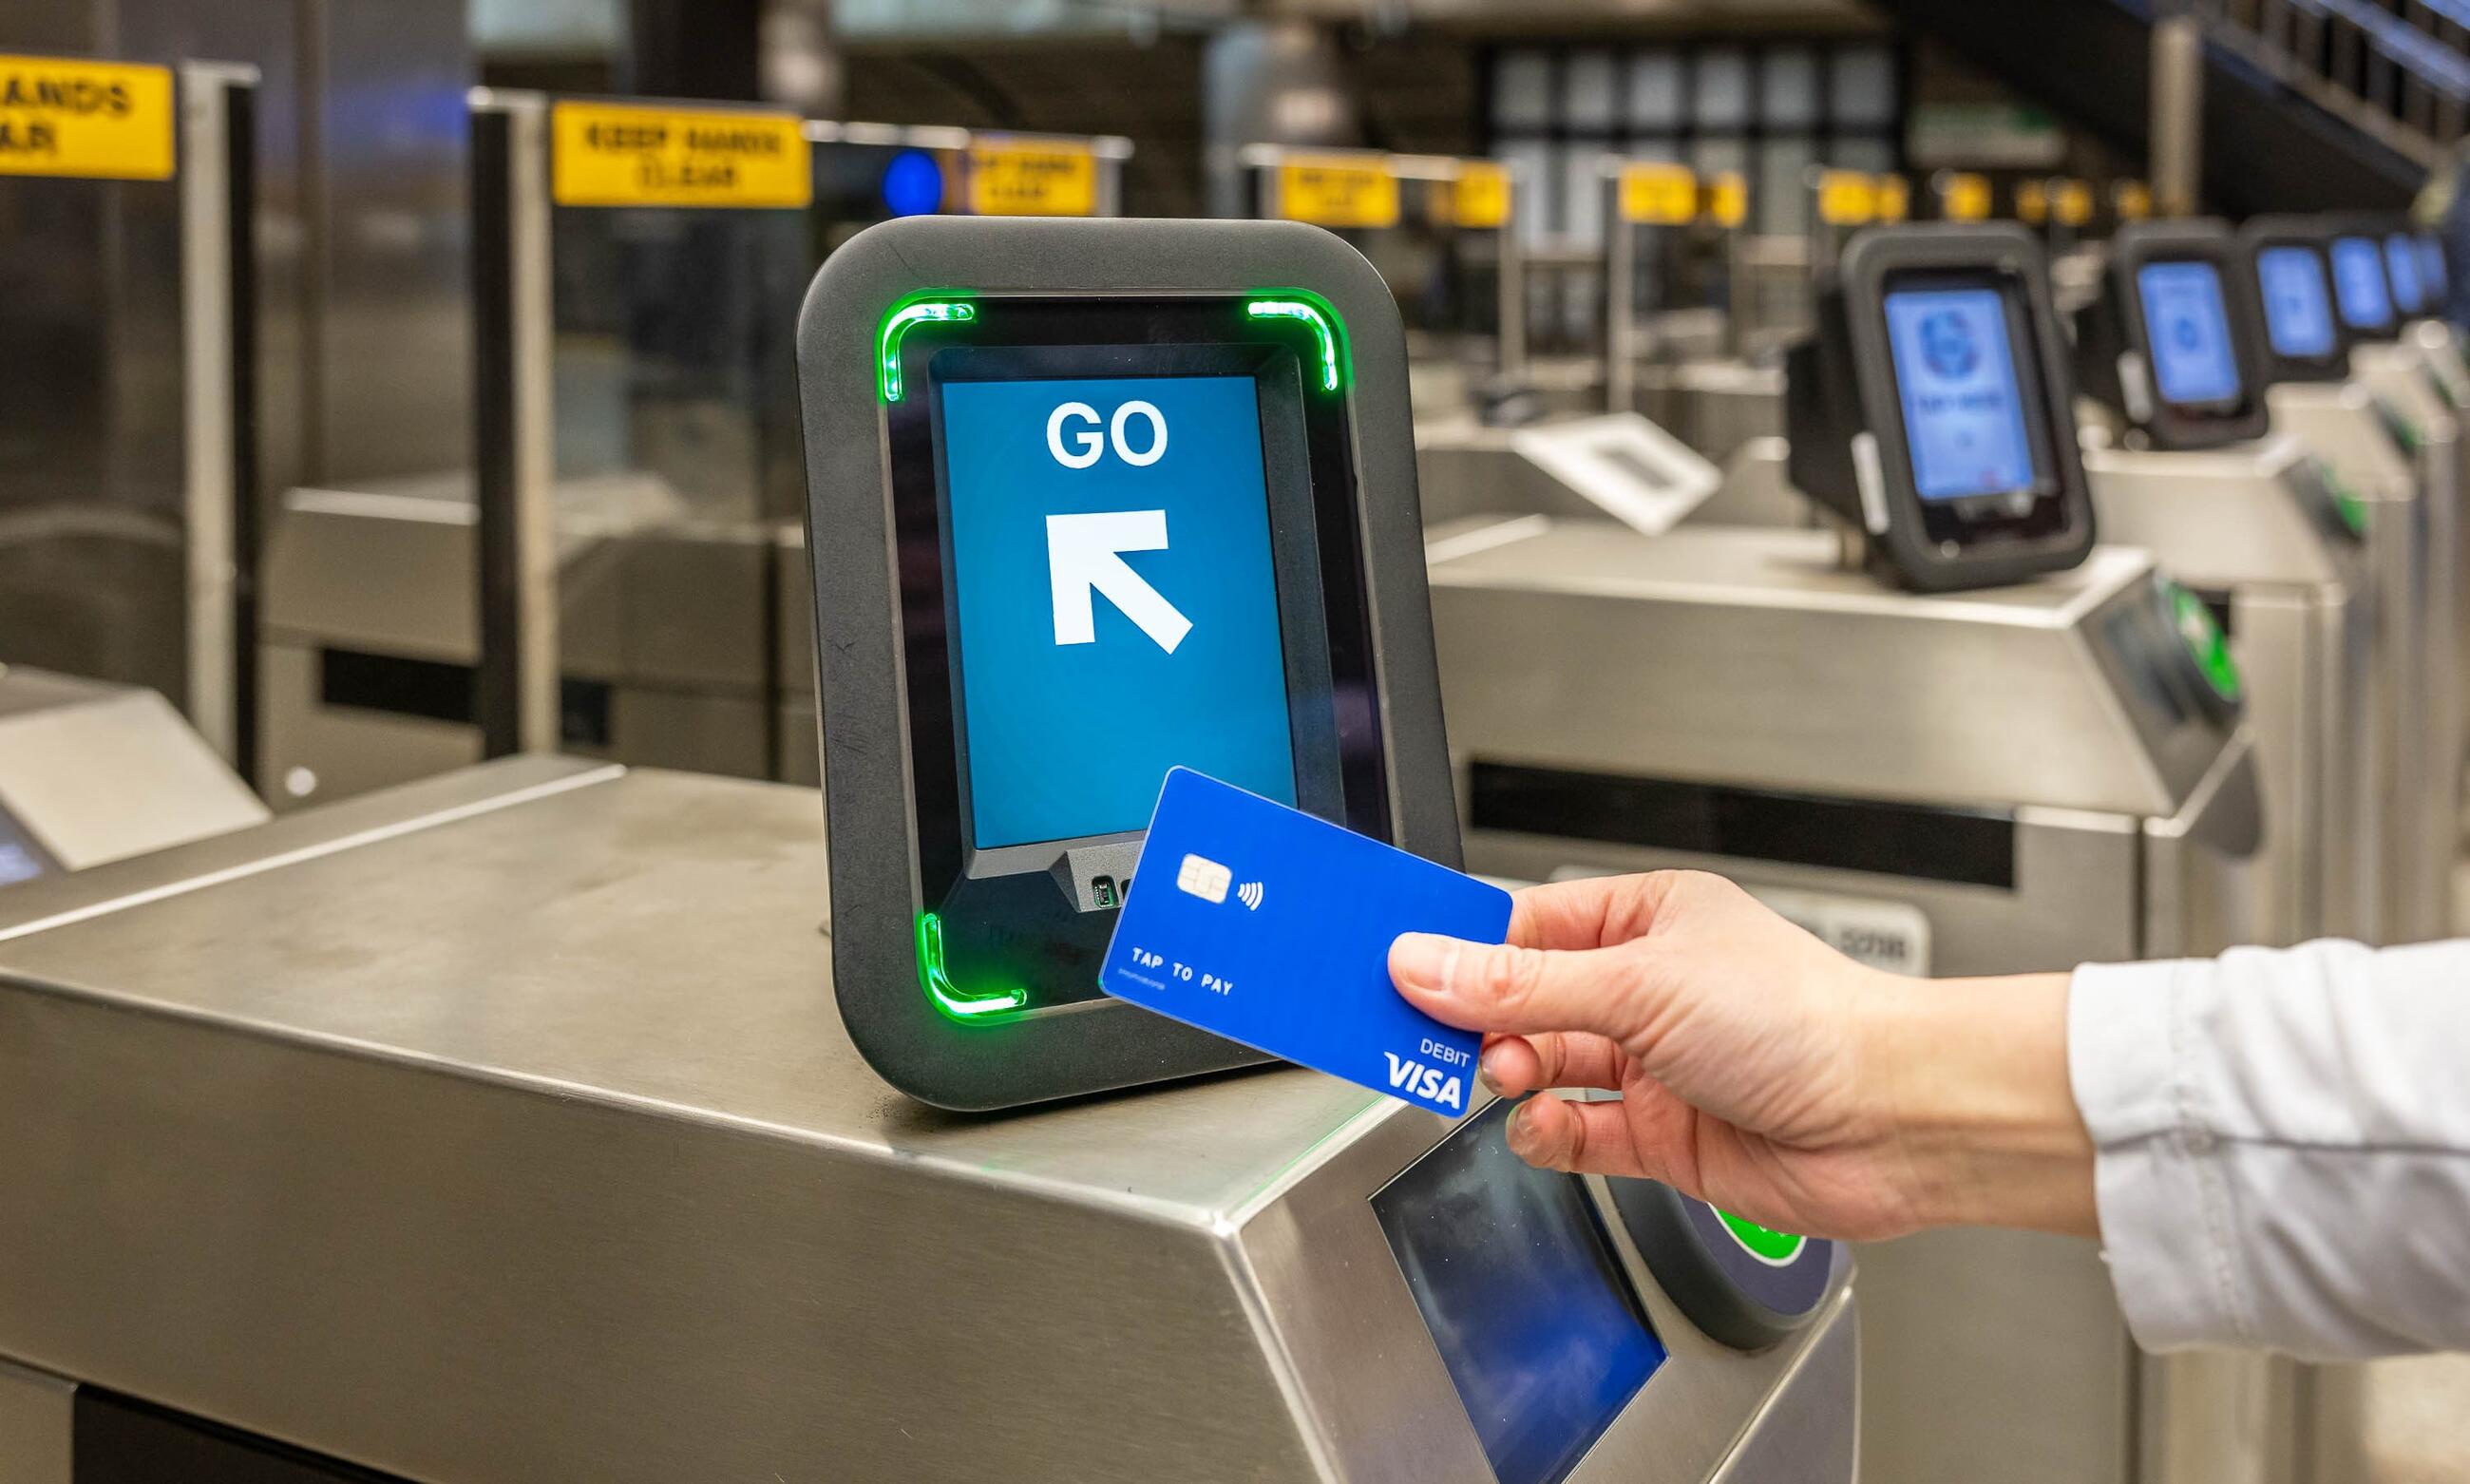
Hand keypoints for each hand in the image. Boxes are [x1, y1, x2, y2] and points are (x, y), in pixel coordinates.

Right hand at [1388, 871, 2093, 1241]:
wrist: (1891, 1120)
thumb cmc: (1803, 1020)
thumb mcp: (1637, 985)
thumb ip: (1520, 986)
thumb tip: (1424, 965)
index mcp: (1646, 917)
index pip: (1523, 925)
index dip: (1458, 947)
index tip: (1394, 963)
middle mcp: (1648, 988)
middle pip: (1523, 1000)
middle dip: (1477, 1020)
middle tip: (1432, 1033)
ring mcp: (1654, 1064)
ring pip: (1542, 1066)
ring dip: (1511, 1074)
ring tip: (1503, 1075)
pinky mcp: (1661, 1136)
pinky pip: (1573, 1133)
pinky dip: (1546, 1133)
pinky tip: (1540, 1123)